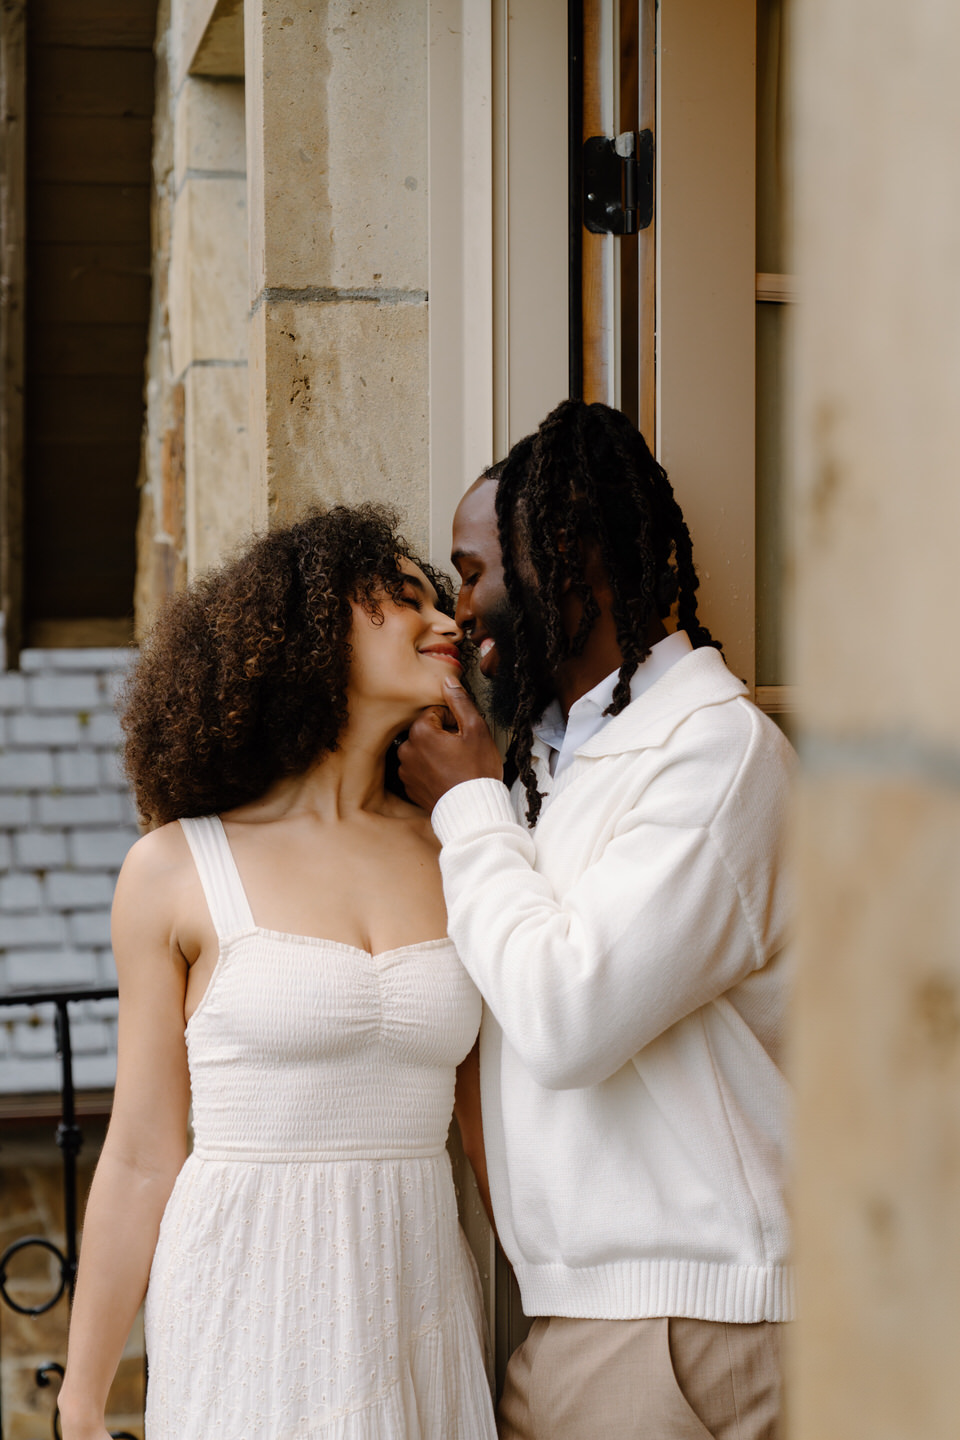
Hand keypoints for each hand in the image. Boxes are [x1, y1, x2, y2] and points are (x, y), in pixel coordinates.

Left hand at [397, 678, 502, 812]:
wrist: (472, 811)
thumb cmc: (477, 772)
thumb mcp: (476, 729)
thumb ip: (460, 701)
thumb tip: (448, 681)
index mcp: (420, 732)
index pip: (436, 712)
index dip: (455, 722)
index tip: (465, 736)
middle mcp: (406, 750)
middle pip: (427, 730)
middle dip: (444, 736)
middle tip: (462, 752)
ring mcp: (406, 770)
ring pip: (423, 749)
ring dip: (437, 753)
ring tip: (456, 766)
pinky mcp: (409, 786)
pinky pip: (420, 768)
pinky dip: (431, 769)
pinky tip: (448, 777)